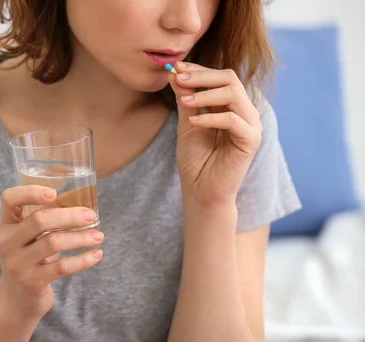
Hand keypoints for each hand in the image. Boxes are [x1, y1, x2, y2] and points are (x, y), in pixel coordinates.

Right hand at [0, 185, 103, 318]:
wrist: (16, 301)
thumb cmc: (28, 260)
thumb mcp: (26, 238)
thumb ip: (41, 220)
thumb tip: (81, 200)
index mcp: (6, 225)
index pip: (10, 199)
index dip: (30, 192)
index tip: (54, 193)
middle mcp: (8, 242)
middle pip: (39, 220)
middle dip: (70, 216)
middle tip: (90, 216)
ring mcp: (18, 263)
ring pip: (53, 242)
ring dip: (81, 238)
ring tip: (99, 236)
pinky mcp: (32, 281)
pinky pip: (62, 267)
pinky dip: (83, 260)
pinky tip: (96, 254)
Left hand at [168, 61, 261, 207]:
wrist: (201, 191)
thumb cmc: (196, 160)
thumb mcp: (187, 124)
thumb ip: (185, 100)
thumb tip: (174, 72)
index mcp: (231, 105)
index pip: (220, 77)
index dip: (198, 70)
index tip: (175, 68)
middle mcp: (244, 111)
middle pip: (230, 78)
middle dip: (202, 76)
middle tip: (178, 78)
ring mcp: (250, 125)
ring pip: (233, 94)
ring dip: (205, 94)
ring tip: (184, 100)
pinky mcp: (251, 140)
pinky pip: (233, 120)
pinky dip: (211, 117)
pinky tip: (194, 122)